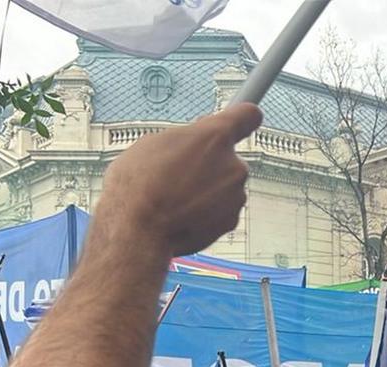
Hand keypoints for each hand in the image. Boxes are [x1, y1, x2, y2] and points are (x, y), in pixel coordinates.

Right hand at [99, 104, 262, 256]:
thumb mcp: (155, 143)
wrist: (138, 230)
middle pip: (228, 158)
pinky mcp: (232, 220)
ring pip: (224, 185)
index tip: (241, 120)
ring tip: (175, 197)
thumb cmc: (138, 185)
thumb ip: (186, 139)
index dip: (242, 117)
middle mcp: (234, 165)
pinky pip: (221, 209)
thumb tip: (195, 140)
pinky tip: (182, 214)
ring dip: (207, 189)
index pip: (248, 115)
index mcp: (215, 137)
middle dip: (210, 163)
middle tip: (180, 173)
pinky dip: (207, 211)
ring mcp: (236, 195)